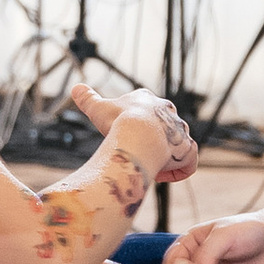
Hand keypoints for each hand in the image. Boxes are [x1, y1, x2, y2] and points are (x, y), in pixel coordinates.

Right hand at [69, 80, 196, 182]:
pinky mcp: (187, 150)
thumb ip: (87, 98)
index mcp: (147, 100)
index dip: (134, 122)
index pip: (144, 108)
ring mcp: (179, 131)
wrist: (139, 134)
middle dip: (149, 139)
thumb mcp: (97, 108)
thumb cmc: (118, 121)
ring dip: (162, 155)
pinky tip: (161, 176)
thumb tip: (76, 87)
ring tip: (145, 166)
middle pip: (161, 125)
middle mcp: (168, 112)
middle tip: (134, 151)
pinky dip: (177, 171)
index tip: (122, 134)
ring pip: (175, 143)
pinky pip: (188, 162)